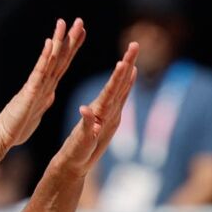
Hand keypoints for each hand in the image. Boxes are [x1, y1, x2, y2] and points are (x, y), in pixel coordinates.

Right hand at [0, 19, 86, 149]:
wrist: (2, 136)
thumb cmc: (18, 126)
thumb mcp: (38, 112)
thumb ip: (44, 100)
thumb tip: (51, 94)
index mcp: (46, 86)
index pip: (63, 63)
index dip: (72, 48)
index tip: (82, 32)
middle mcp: (41, 82)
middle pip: (59, 57)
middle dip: (69, 39)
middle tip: (79, 20)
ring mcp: (35, 85)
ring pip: (49, 60)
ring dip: (57, 41)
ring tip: (63, 23)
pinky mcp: (29, 93)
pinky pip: (39, 73)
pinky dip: (45, 59)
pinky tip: (50, 44)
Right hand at [51, 42, 138, 176]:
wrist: (76, 167)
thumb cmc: (76, 155)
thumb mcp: (80, 142)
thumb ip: (86, 127)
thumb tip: (85, 110)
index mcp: (103, 118)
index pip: (112, 93)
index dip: (117, 77)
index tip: (123, 62)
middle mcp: (112, 115)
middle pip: (122, 86)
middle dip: (128, 64)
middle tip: (134, 45)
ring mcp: (113, 116)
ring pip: (123, 88)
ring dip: (128, 70)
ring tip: (133, 53)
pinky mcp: (111, 118)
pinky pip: (121, 96)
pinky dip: (126, 82)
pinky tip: (130, 74)